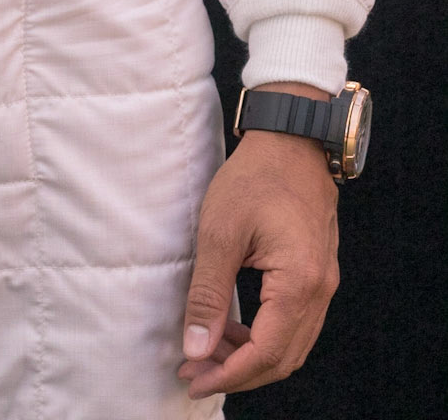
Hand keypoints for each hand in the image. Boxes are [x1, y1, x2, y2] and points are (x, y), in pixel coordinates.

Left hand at [178, 84, 338, 400]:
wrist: (292, 140)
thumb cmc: (254, 178)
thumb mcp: (219, 233)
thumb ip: (208, 294)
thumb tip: (195, 347)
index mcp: (299, 283)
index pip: (266, 353)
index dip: (227, 373)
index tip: (193, 378)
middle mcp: (320, 292)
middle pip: (282, 359)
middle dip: (236, 373)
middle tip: (194, 372)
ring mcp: (323, 284)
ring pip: (290, 345)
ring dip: (250, 357)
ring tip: (207, 351)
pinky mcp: (317, 275)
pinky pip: (294, 324)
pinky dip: (264, 336)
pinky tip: (233, 327)